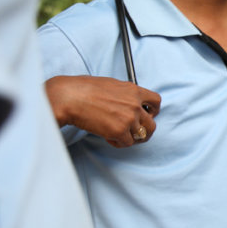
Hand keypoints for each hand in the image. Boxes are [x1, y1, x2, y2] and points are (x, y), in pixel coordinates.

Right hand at [45, 75, 159, 147]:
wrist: (70, 97)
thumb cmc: (84, 89)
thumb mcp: (112, 84)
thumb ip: (126, 94)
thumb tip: (130, 103)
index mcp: (134, 90)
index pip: (156, 102)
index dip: (153, 111)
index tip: (147, 115)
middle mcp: (135, 105)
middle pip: (152, 124)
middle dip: (144, 130)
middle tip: (133, 132)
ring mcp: (129, 119)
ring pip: (141, 136)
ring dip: (130, 137)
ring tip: (118, 134)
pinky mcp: (119, 131)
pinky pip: (127, 143)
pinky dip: (118, 142)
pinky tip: (108, 137)